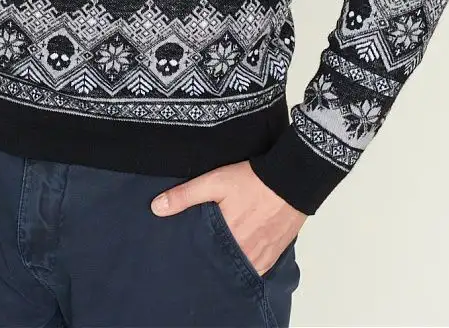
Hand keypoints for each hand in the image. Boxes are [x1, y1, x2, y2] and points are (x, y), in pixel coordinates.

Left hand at [150, 159, 306, 276]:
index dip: (194, 255)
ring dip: (229, 260)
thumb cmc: (253, 181)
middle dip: (211, 258)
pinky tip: (239, 250)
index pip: (204, 258)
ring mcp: (262, 256)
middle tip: (202, 247)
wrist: (291, 180)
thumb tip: (157, 208)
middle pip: (221, 264)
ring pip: (239, 267)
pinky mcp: (274, 254)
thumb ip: (185, 196)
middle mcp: (246, 253)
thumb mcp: (214, 181)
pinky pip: (256, 266)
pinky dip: (246, 261)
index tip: (186, 250)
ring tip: (220, 248)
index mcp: (229, 239)